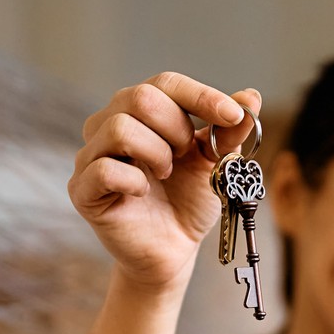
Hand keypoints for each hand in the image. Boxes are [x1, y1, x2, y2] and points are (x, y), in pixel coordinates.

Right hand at [66, 73, 260, 294]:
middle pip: (140, 98)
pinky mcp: (82, 190)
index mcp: (141, 111)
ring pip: (121, 128)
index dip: (201, 96)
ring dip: (157, 153)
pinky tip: (144, 191)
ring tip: (165, 174)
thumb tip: (251, 95)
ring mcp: (92, 155)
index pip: (166, 84)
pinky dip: (134, 180)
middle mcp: (109, 124)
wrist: (174, 249)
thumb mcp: (216, 163)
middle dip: (176, 128)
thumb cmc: (188, 200)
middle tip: (184, 156)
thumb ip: (229, 132)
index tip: (233, 116)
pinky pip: (104, 169)